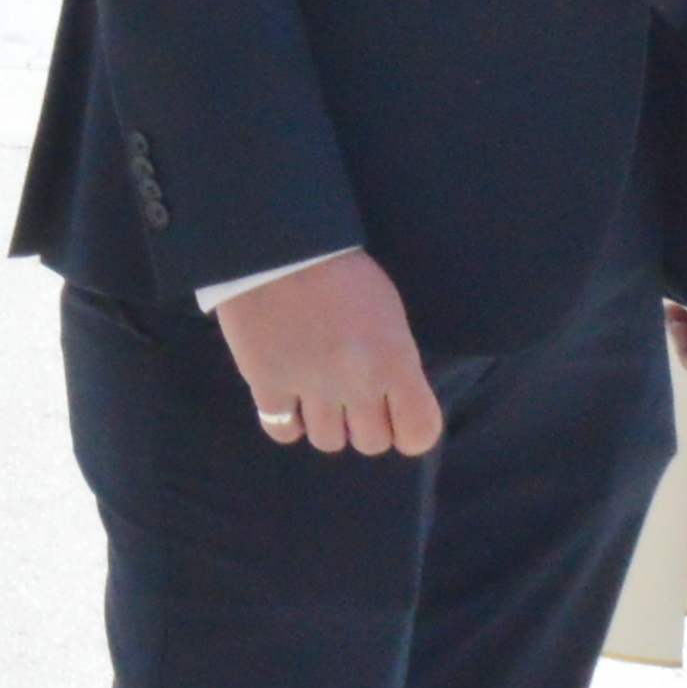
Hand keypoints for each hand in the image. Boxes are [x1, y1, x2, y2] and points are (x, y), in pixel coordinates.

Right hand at [213, 255, 439, 458]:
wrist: (281, 244)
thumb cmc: (343, 271)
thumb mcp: (388, 312)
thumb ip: (395, 360)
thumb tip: (391, 401)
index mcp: (395, 360)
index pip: (419, 433)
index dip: (410, 431)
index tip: (398, 418)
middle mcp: (357, 383)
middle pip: (371, 443)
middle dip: (365, 423)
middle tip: (352, 396)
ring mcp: (310, 386)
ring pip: (328, 441)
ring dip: (326, 422)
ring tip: (316, 393)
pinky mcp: (267, 384)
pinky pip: (282, 431)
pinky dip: (286, 420)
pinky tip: (286, 396)